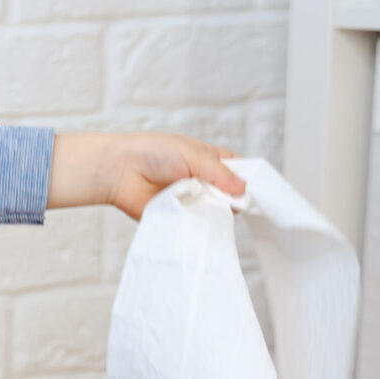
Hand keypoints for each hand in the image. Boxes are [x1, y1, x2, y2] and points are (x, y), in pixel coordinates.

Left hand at [48, 132, 245, 219]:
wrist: (120, 171)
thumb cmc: (153, 153)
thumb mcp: (193, 155)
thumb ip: (219, 173)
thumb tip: (244, 190)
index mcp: (210, 160)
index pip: (240, 171)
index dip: (250, 181)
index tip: (260, 193)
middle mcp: (204, 181)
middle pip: (231, 195)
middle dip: (234, 199)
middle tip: (233, 203)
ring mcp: (193, 200)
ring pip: (216, 212)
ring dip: (216, 212)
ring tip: (211, 209)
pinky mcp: (180, 217)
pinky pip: (197, 225)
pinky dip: (200, 224)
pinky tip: (201, 224)